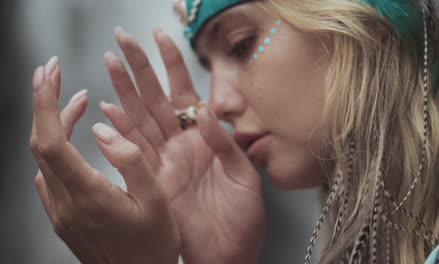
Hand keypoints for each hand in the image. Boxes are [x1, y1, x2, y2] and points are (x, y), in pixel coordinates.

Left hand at [29, 57, 179, 263]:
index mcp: (89, 197)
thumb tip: (102, 128)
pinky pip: (49, 172)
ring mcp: (60, 212)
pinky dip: (57, 145)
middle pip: (41, 143)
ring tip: (77, 100)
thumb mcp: (156, 200)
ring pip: (44, 157)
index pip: (52, 142)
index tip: (47, 74)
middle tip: (54, 72)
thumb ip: (131, 160)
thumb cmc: (153, 246)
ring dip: (54, 123)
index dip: (45, 104)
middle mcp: (66, 204)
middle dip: (44, 102)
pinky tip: (73, 139)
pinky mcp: (62, 216)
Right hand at [100, 27, 265, 263]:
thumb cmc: (244, 218)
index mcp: (207, 140)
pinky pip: (133, 152)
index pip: (187, 92)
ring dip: (124, 92)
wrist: (231, 254)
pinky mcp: (153, 182)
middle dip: (140, 69)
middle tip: (122, 41)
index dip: (174, 64)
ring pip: (141, 119)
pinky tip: (108, 112)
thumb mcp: (245, 175)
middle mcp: (182, 146)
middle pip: (156, 99)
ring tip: (110, 65)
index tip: (160, 38)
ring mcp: (165, 162)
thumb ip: (224, 142)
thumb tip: (206, 110)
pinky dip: (119, 131)